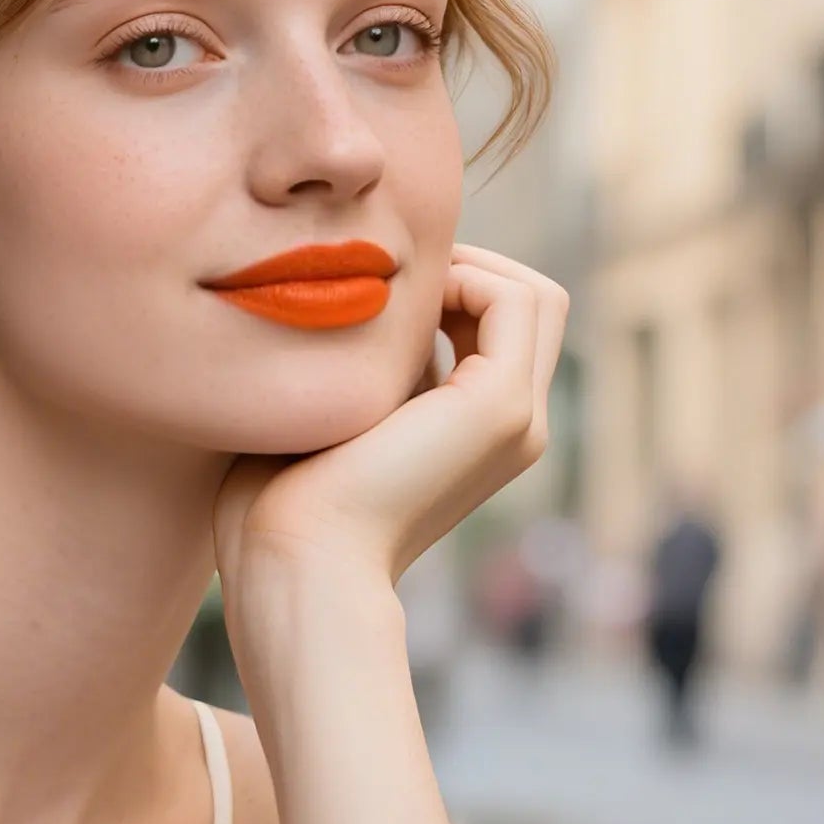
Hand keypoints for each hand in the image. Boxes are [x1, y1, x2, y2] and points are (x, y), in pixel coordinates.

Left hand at [212, 244, 567, 608]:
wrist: (297, 557)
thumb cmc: (288, 496)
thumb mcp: (348, 408)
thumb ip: (381, 362)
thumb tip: (374, 295)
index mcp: (483, 433)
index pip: (504, 324)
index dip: (455, 283)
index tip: (385, 284)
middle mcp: (517, 428)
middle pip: (533, 305)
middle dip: (472, 266)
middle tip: (397, 273)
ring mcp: (518, 420)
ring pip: (536, 296)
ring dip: (472, 266)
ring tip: (401, 285)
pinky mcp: (501, 407)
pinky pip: (515, 300)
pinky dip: (466, 275)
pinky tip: (402, 301)